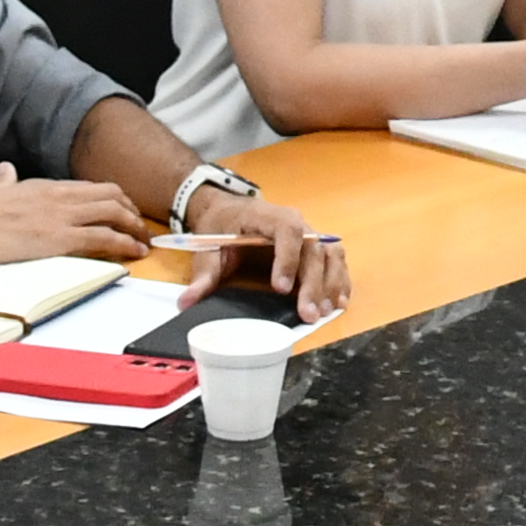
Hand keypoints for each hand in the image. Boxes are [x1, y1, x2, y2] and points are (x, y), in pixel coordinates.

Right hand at [0, 162, 158, 268]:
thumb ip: (4, 180)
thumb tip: (5, 170)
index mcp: (45, 186)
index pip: (92, 188)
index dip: (114, 199)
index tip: (124, 212)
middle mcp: (59, 196)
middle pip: (111, 196)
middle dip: (131, 212)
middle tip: (140, 228)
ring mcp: (61, 216)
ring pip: (114, 214)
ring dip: (134, 229)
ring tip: (144, 242)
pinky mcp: (59, 238)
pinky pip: (103, 238)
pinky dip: (124, 244)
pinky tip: (134, 253)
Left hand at [183, 192, 351, 323]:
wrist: (228, 211)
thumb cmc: (221, 227)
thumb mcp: (208, 249)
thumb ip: (202, 276)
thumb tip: (186, 302)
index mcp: (267, 216)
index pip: (287, 231)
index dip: (287, 259)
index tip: (281, 288)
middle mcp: (296, 222)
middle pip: (313, 249)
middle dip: (313, 283)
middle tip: (308, 314)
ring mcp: (309, 233)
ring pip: (330, 254)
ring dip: (331, 283)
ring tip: (325, 311)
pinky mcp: (314, 247)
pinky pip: (335, 259)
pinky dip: (340, 279)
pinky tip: (338, 301)